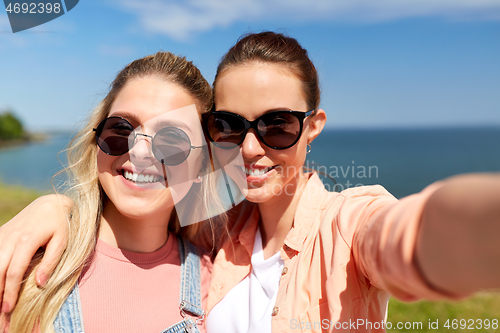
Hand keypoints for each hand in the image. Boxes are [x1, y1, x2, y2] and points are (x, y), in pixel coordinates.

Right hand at [0, 194, 70, 313]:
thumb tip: (40, 284)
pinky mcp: (0, 234)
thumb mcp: (62, 241)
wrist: (51, 203)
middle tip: (0, 311)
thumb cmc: (61, 224)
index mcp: (27, 240)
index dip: (10, 292)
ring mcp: (3, 235)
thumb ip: (51, 261)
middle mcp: (10, 237)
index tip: (9, 308)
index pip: (14, 271)